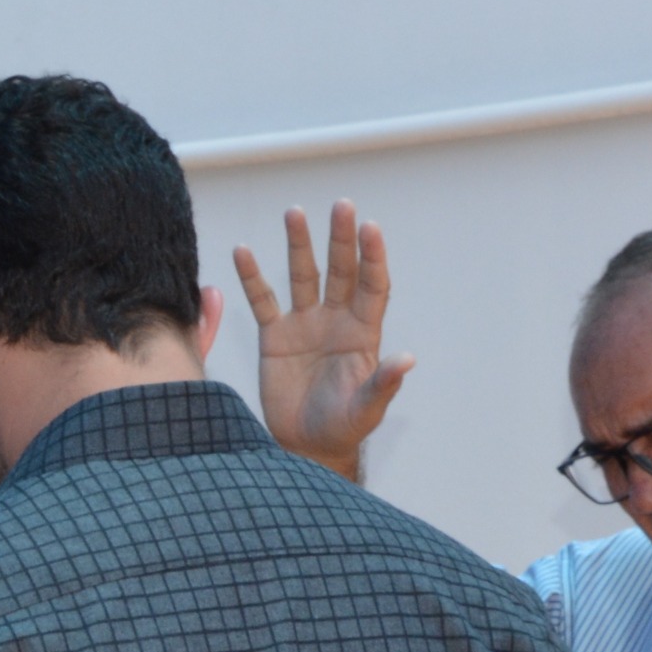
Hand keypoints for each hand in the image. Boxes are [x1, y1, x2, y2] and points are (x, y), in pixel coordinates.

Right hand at [233, 201, 414, 482]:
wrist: (306, 446)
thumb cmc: (343, 428)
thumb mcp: (367, 409)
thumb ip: (383, 383)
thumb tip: (408, 359)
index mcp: (363, 333)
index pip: (372, 286)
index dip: (372, 258)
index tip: (370, 228)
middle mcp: (336, 320)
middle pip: (340, 270)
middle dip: (340, 239)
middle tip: (342, 206)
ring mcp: (305, 325)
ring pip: (303, 276)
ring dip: (299, 245)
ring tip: (294, 212)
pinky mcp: (275, 337)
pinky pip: (263, 301)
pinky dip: (252, 277)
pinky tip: (243, 252)